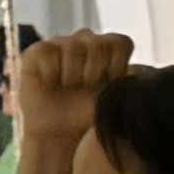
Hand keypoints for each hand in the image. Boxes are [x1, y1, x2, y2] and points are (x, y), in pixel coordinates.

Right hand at [4, 29, 129, 153]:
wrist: (58, 132)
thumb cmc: (86, 114)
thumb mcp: (115, 96)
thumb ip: (128, 79)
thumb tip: (136, 72)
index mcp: (107, 48)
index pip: (120, 42)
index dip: (114, 66)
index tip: (105, 84)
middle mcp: (85, 41)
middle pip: (98, 44)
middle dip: (93, 73)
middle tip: (83, 88)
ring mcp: (61, 43)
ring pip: (74, 47)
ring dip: (72, 75)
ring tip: (67, 87)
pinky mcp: (37, 51)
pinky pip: (49, 53)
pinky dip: (51, 74)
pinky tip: (50, 83)